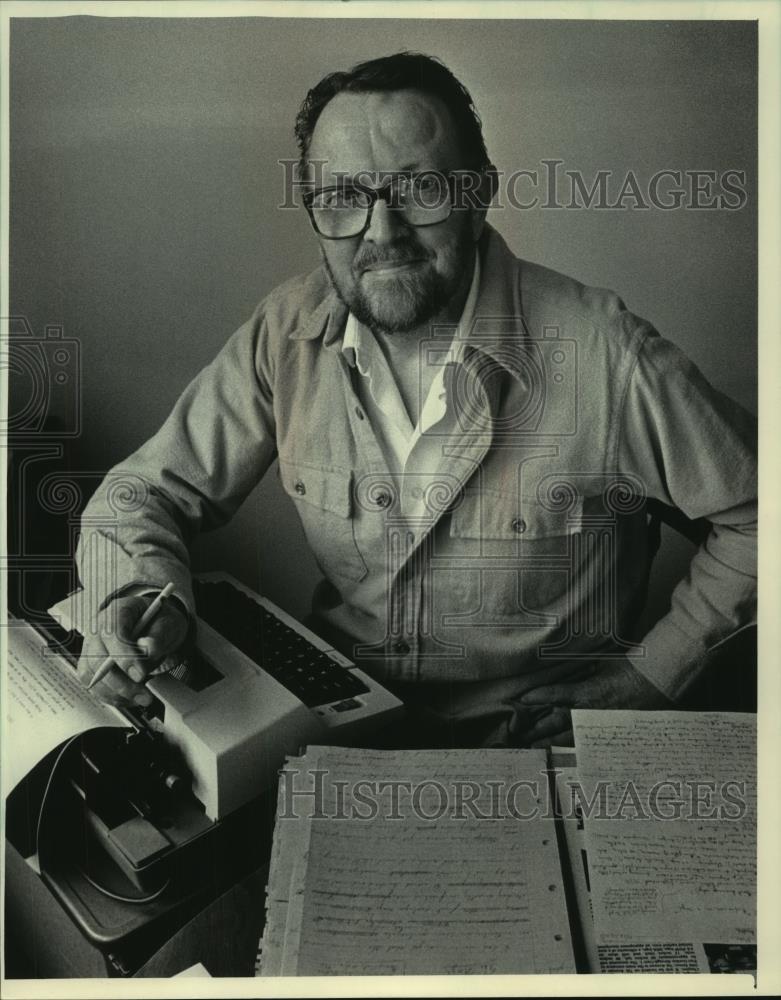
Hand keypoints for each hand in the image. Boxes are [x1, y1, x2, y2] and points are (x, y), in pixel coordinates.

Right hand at [77, 592, 188, 708]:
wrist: (156, 626)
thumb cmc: (158, 622)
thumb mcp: (167, 623)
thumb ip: (158, 635)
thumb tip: (148, 647)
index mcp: (117, 611)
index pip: (112, 634)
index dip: (124, 657)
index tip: (140, 674)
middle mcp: (99, 628)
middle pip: (98, 660)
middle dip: (122, 683)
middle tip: (144, 694)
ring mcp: (91, 647)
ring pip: (93, 677)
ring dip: (117, 693)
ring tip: (141, 696)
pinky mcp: (91, 665)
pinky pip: (94, 686)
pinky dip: (112, 696)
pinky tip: (130, 697)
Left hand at [516, 658, 672, 747]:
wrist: (657, 681)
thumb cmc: (629, 668)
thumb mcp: (601, 663)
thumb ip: (583, 670)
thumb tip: (569, 668)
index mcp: (586, 690)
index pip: (555, 694)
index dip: (537, 697)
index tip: (521, 699)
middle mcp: (590, 709)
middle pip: (557, 721)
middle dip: (538, 728)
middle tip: (520, 734)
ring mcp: (600, 724)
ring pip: (570, 737)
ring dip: (551, 742)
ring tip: (535, 748)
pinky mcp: (611, 731)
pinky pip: (590, 743)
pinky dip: (575, 749)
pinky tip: (564, 754)